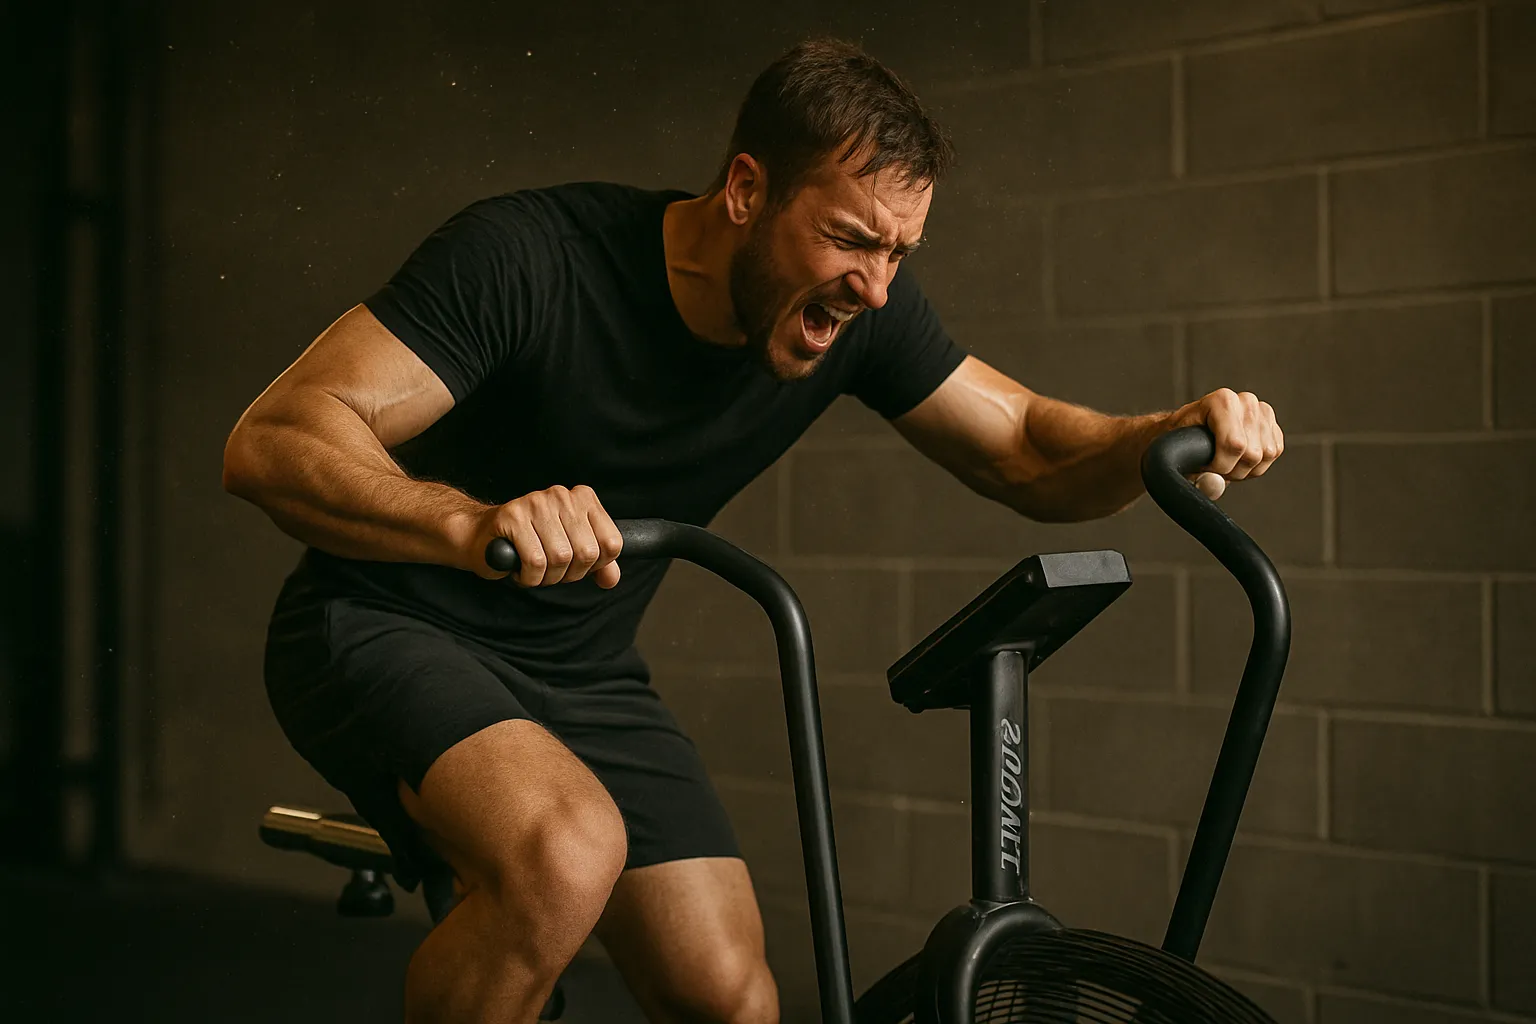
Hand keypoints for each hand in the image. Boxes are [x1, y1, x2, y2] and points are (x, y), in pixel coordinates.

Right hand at [472, 484, 622, 587]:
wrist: (481, 536)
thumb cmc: (529, 543)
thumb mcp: (571, 551)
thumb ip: (597, 563)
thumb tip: (611, 579)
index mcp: (583, 498)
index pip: (611, 543)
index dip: (595, 565)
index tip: (575, 565)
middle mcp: (562, 495)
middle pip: (587, 553)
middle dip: (569, 574)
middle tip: (551, 571)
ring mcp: (536, 502)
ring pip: (561, 558)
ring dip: (547, 577)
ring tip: (534, 569)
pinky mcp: (512, 516)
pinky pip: (535, 562)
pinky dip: (529, 577)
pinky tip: (520, 569)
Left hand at [1168, 389, 1283, 500]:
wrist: (1190, 429)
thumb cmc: (1183, 439)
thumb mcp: (1181, 455)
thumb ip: (1195, 475)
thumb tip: (1214, 485)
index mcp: (1222, 401)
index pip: (1235, 444)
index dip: (1221, 466)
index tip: (1206, 468)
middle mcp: (1245, 401)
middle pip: (1252, 454)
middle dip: (1233, 470)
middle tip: (1215, 467)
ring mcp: (1262, 411)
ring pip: (1266, 455)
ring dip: (1246, 468)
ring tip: (1226, 461)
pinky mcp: (1273, 424)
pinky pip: (1274, 453)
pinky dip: (1258, 464)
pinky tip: (1239, 459)